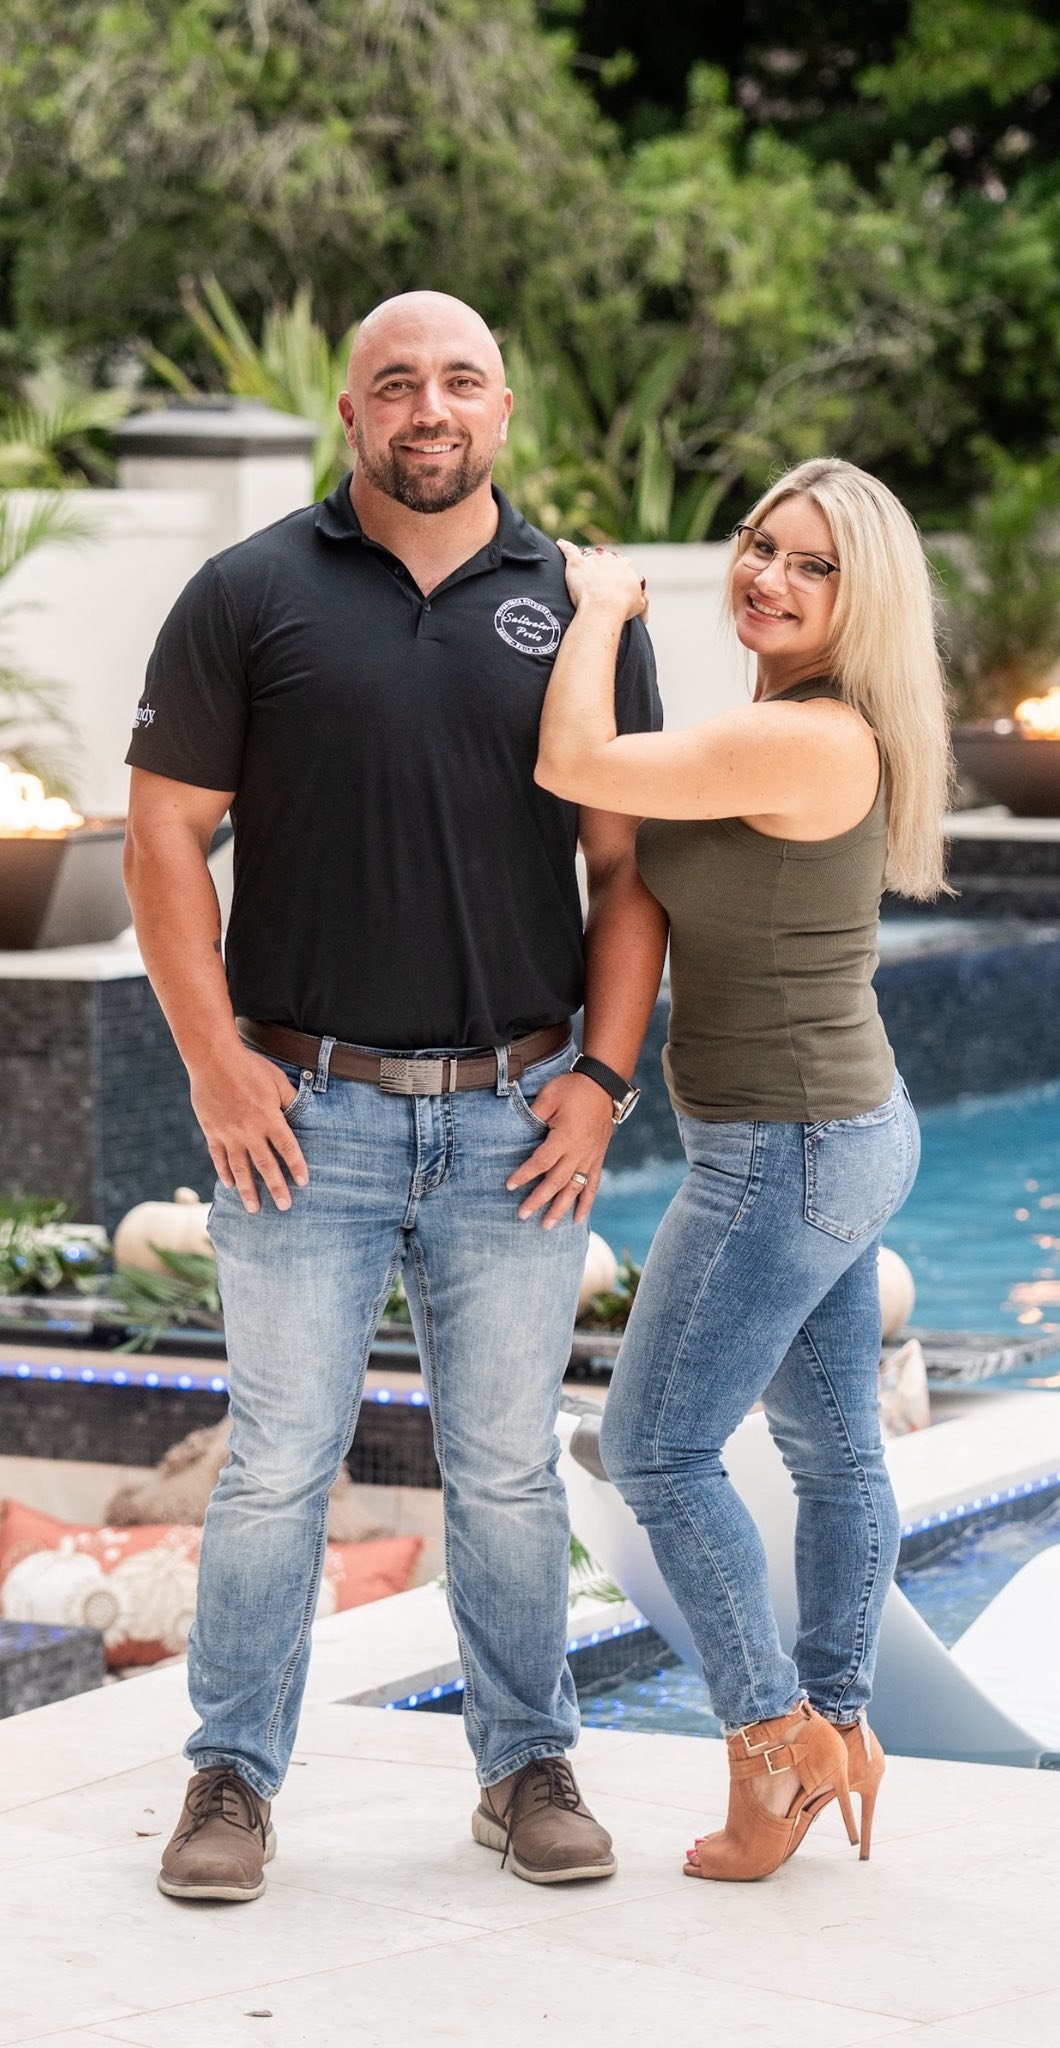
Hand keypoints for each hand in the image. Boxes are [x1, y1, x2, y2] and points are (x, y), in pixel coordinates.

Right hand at [189, 1046, 309, 1213]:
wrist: (212, 1059)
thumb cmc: (249, 1066)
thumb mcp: (277, 1079)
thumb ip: (290, 1099)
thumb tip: (304, 1112)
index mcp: (269, 1117)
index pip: (287, 1148)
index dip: (296, 1166)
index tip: (303, 1183)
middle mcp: (249, 1130)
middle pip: (265, 1165)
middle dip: (276, 1187)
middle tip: (284, 1207)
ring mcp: (228, 1134)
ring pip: (240, 1168)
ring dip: (248, 1190)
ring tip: (254, 1209)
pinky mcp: (212, 1131)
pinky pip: (219, 1157)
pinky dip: (224, 1172)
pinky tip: (229, 1185)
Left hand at [505, 1072, 614, 1228]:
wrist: (604, 1086)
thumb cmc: (573, 1089)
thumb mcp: (549, 1097)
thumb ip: (533, 1115)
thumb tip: (515, 1130)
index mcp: (564, 1137)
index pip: (541, 1162)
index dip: (525, 1175)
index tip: (510, 1186)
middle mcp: (578, 1152)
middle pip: (556, 1182)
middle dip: (538, 1200)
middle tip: (522, 1215)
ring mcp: (590, 1157)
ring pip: (574, 1189)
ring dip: (560, 1209)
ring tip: (547, 1226)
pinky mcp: (597, 1158)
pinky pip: (592, 1185)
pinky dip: (586, 1203)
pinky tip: (578, 1219)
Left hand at [557, 538, 646, 621]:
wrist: (603, 607)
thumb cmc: (622, 608)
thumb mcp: (640, 605)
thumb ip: (642, 599)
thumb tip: (642, 602)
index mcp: (626, 567)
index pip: (624, 564)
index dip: (619, 573)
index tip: (616, 584)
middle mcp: (610, 559)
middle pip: (607, 558)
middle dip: (604, 566)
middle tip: (600, 580)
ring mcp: (592, 560)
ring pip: (589, 555)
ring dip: (587, 560)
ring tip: (583, 568)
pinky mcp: (576, 562)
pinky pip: (569, 550)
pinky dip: (564, 546)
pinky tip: (560, 543)